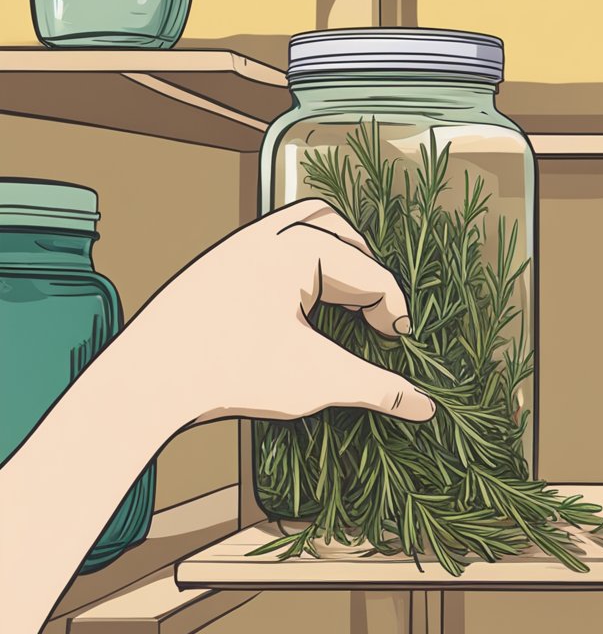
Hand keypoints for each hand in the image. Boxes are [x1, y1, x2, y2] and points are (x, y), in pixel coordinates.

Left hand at [116, 199, 434, 424]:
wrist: (145, 382)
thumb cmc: (232, 372)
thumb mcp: (318, 380)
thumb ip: (378, 388)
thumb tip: (425, 406)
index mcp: (302, 249)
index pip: (372, 274)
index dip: (394, 312)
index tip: (396, 345)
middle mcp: (270, 234)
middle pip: (340, 229)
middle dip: (365, 269)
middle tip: (374, 315)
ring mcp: (238, 245)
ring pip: (302, 227)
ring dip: (331, 259)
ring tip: (340, 303)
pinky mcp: (215, 265)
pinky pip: (271, 245)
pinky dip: (296, 266)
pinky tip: (294, 311)